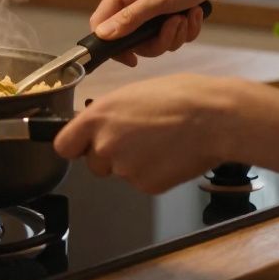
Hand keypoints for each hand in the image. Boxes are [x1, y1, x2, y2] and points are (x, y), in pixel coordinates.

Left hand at [53, 74, 240, 192]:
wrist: (214, 119)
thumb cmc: (181, 97)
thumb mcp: (133, 94)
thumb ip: (108, 114)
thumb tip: (98, 124)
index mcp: (98, 117)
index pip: (64, 145)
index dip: (75, 146)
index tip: (82, 145)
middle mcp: (105, 145)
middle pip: (93, 162)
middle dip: (108, 155)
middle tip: (135, 139)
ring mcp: (125, 169)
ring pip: (119, 172)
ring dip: (132, 163)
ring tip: (158, 143)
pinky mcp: (146, 186)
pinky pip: (141, 182)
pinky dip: (152, 173)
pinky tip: (169, 155)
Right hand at [92, 0, 243, 64]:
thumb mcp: (157, 0)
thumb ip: (128, 20)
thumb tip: (101, 35)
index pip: (102, 21)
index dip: (112, 43)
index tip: (132, 58)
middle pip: (133, 35)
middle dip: (157, 39)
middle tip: (174, 29)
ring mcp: (154, 2)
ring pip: (155, 36)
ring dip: (175, 34)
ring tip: (187, 17)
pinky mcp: (171, 7)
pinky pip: (172, 31)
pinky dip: (186, 27)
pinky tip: (196, 13)